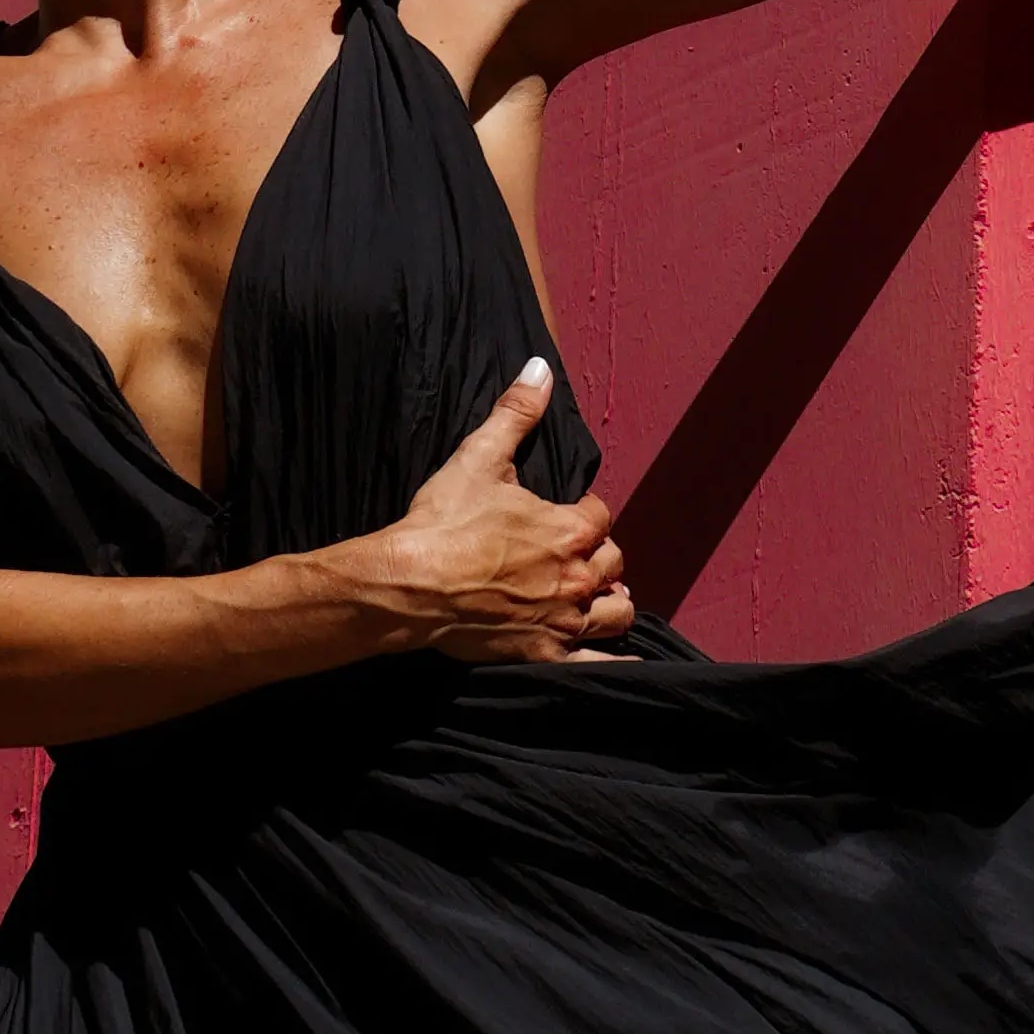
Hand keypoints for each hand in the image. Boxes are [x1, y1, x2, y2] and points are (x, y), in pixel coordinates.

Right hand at [355, 358, 635, 660]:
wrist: (408, 585)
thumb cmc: (442, 522)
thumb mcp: (478, 457)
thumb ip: (515, 413)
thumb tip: (540, 369)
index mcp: (570, 529)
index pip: (600, 515)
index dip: (583, 513)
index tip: (565, 515)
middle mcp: (577, 576)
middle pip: (612, 563)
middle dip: (596, 556)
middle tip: (573, 554)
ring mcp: (564, 619)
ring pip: (616, 612)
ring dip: (610, 600)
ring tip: (597, 596)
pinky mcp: (546, 652)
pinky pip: (598, 665)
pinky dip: (614, 663)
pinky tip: (625, 665)